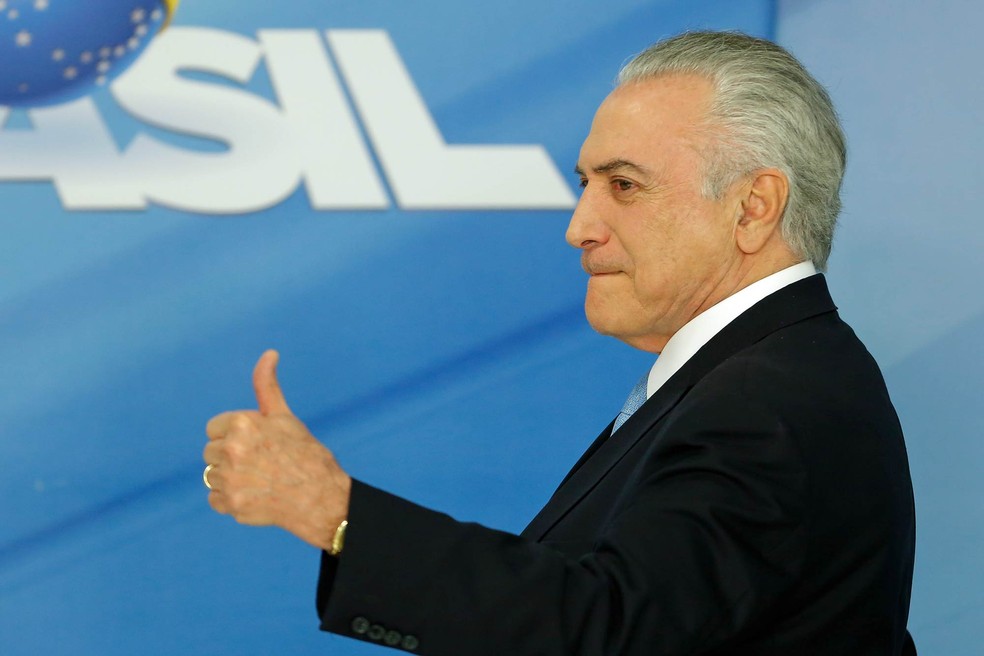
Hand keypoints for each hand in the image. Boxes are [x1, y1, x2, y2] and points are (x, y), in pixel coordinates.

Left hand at [203, 350, 350, 550]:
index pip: (214, 428)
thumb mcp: (284, 416)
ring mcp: (230, 479)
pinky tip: (255, 495)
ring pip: (212, 476)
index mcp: (241, 423)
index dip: (234, 435)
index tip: (256, 443)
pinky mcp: (231, 504)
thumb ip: (267, 385)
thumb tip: (270, 352)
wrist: (322, 496)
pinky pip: (215, 500)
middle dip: (230, 457)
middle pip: (210, 452)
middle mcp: (232, 449)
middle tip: (260, 463)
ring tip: (259, 480)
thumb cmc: (305, 453)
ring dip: (230, 479)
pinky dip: (231, 501)